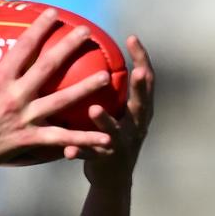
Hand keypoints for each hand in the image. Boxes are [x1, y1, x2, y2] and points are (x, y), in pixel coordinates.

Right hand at [0, 8, 114, 173]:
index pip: (22, 48)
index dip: (38, 28)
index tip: (53, 14)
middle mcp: (15, 96)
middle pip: (48, 67)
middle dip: (69, 46)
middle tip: (86, 32)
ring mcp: (25, 118)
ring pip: (61, 100)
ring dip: (85, 88)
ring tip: (106, 77)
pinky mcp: (30, 138)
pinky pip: (61, 138)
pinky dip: (83, 139)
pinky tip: (104, 138)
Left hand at [79, 35, 154, 186]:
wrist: (112, 177)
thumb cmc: (109, 133)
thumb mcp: (116, 110)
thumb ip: (108, 89)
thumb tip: (89, 56)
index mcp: (139, 109)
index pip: (146, 79)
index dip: (142, 59)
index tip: (132, 37)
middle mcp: (136, 125)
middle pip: (141, 103)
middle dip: (140, 87)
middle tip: (136, 71)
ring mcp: (123, 144)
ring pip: (115, 131)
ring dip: (106, 121)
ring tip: (94, 109)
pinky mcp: (106, 160)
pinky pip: (91, 155)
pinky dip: (80, 151)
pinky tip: (68, 150)